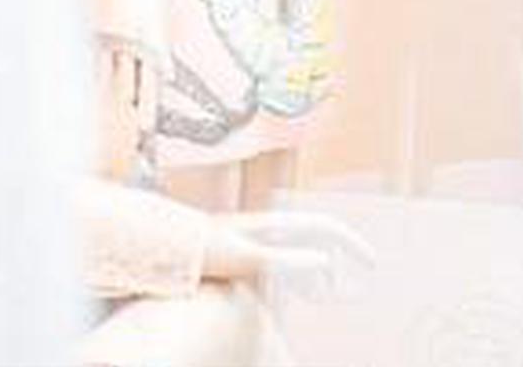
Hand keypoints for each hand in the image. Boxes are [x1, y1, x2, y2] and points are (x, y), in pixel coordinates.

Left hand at [203, 210, 376, 286]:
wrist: (151, 245)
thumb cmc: (195, 248)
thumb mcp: (243, 257)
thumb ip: (283, 261)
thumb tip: (326, 262)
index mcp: (272, 226)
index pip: (326, 229)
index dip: (351, 245)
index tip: (370, 264)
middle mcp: (266, 231)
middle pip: (314, 242)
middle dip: (338, 259)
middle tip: (352, 281)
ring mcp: (251, 243)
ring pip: (295, 256)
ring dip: (314, 273)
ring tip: (326, 293)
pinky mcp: (236, 258)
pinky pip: (277, 268)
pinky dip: (291, 281)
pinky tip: (286, 297)